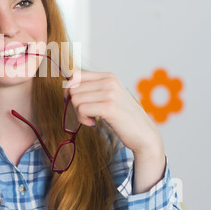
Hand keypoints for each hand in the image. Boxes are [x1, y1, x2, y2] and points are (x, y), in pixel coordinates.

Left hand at [64, 70, 165, 192]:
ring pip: (75, 99)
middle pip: (73, 88)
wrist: (144, 134)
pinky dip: (82, 119)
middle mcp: (109, 81)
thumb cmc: (123, 117)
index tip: (72, 101)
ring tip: (89, 119)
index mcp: (108, 77)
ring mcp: (110, 93)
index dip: (69, 89)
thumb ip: (93, 90)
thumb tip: (67, 88)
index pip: (77, 75)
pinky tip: (92, 123)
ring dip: (78, 113)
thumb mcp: (109, 97)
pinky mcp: (109, 107)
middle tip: (84, 114)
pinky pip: (81, 109)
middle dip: (73, 104)